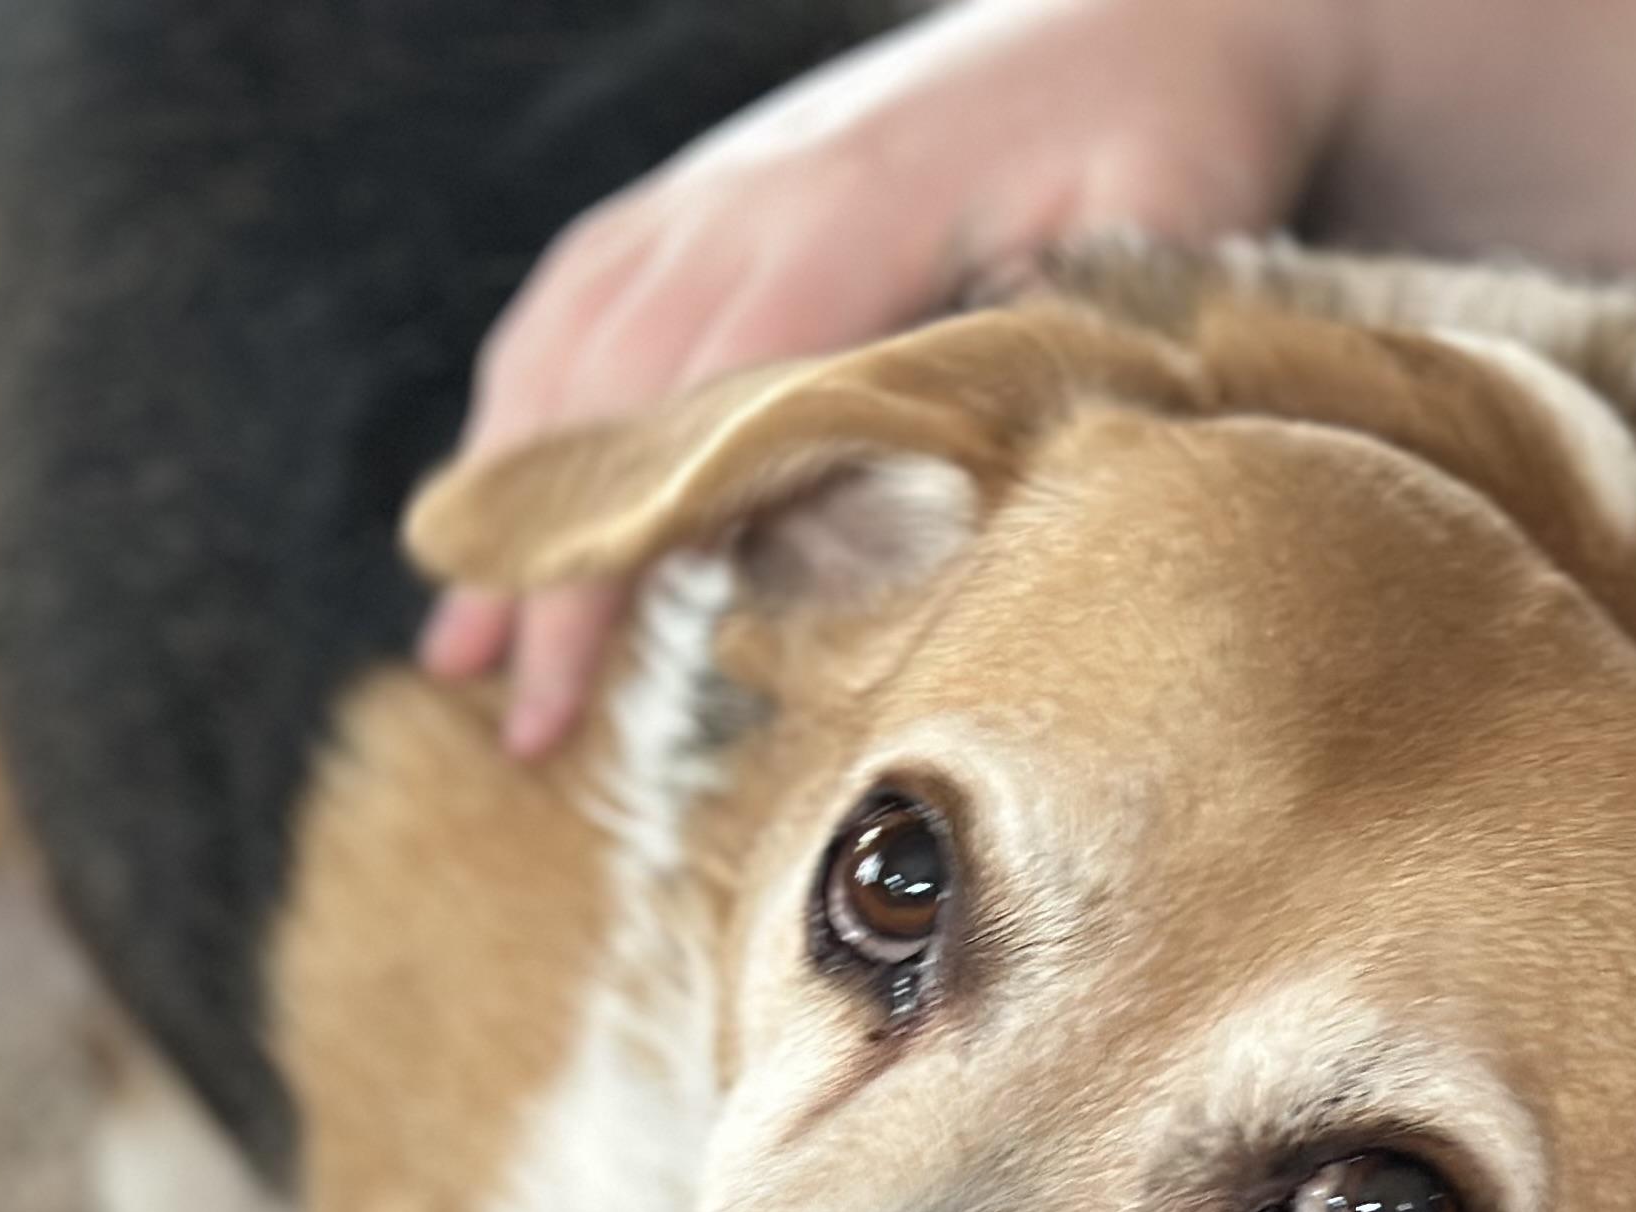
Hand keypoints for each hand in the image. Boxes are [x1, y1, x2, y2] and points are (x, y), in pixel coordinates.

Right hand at [419, 0, 1347, 751]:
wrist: (1167, 4)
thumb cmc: (1179, 133)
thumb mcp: (1163, 228)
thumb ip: (1075, 344)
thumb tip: (987, 485)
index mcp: (851, 213)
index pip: (694, 405)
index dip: (622, 546)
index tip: (571, 675)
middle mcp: (755, 186)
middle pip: (602, 392)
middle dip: (541, 560)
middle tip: (507, 716)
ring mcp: (726, 175)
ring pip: (567, 343)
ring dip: (503, 494)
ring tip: (457, 647)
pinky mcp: (724, 179)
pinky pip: (584, 289)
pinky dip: (528, 400)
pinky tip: (495, 492)